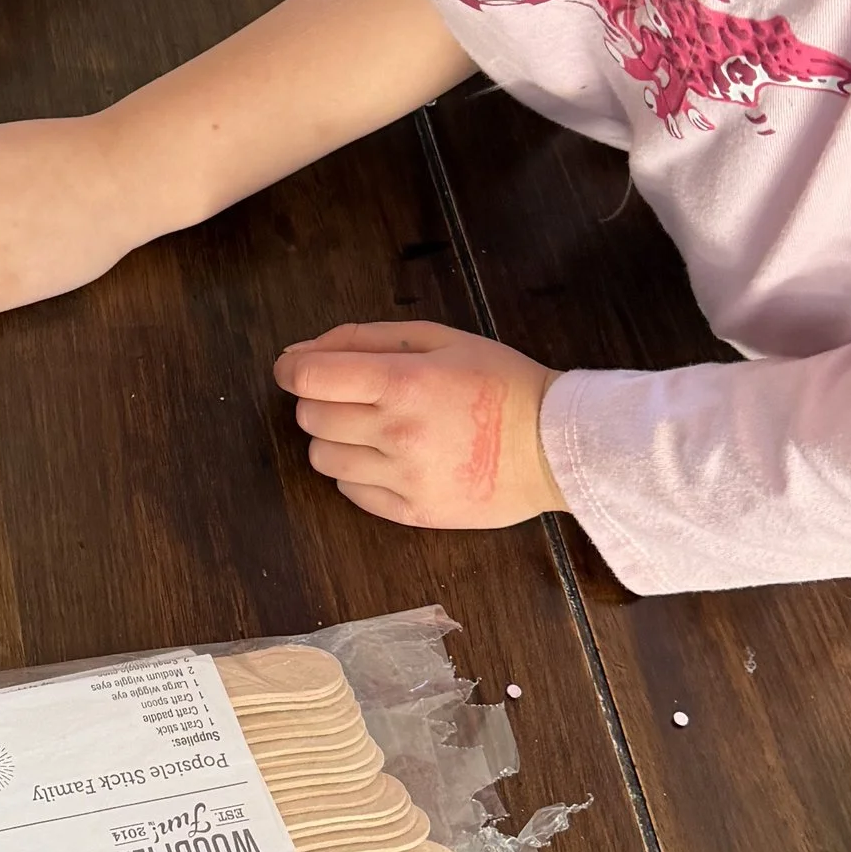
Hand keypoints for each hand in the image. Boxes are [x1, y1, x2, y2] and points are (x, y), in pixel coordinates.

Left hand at [273, 324, 567, 530]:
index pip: (308, 377)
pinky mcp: (413, 513)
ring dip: (336, 439)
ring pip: (322, 459)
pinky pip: (350, 492)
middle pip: (311, 417)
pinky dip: (358, 473)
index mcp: (403, 382)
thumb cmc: (501, 382)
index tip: (298, 368)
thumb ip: (365, 338)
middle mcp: (398, 433)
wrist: (558, 444)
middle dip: (321, 400)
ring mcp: (404, 478)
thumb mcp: (439, 338)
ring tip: (376, 429)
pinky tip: (391, 458)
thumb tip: (300, 352)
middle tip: (357, 395)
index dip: (292, 368)